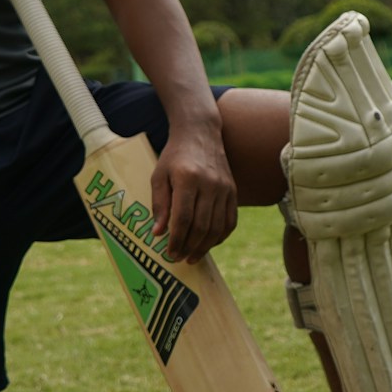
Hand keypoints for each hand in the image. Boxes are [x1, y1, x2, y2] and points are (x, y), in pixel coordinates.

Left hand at [150, 120, 237, 264]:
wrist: (200, 133)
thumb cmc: (174, 156)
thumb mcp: (159, 176)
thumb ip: (159, 204)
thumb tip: (158, 233)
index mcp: (188, 179)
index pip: (184, 218)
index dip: (177, 240)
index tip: (169, 253)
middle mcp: (210, 184)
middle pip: (202, 226)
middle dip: (190, 247)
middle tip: (179, 258)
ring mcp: (225, 188)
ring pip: (217, 227)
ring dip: (205, 246)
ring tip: (192, 256)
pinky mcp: (233, 191)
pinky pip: (230, 221)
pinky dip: (220, 236)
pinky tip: (209, 244)